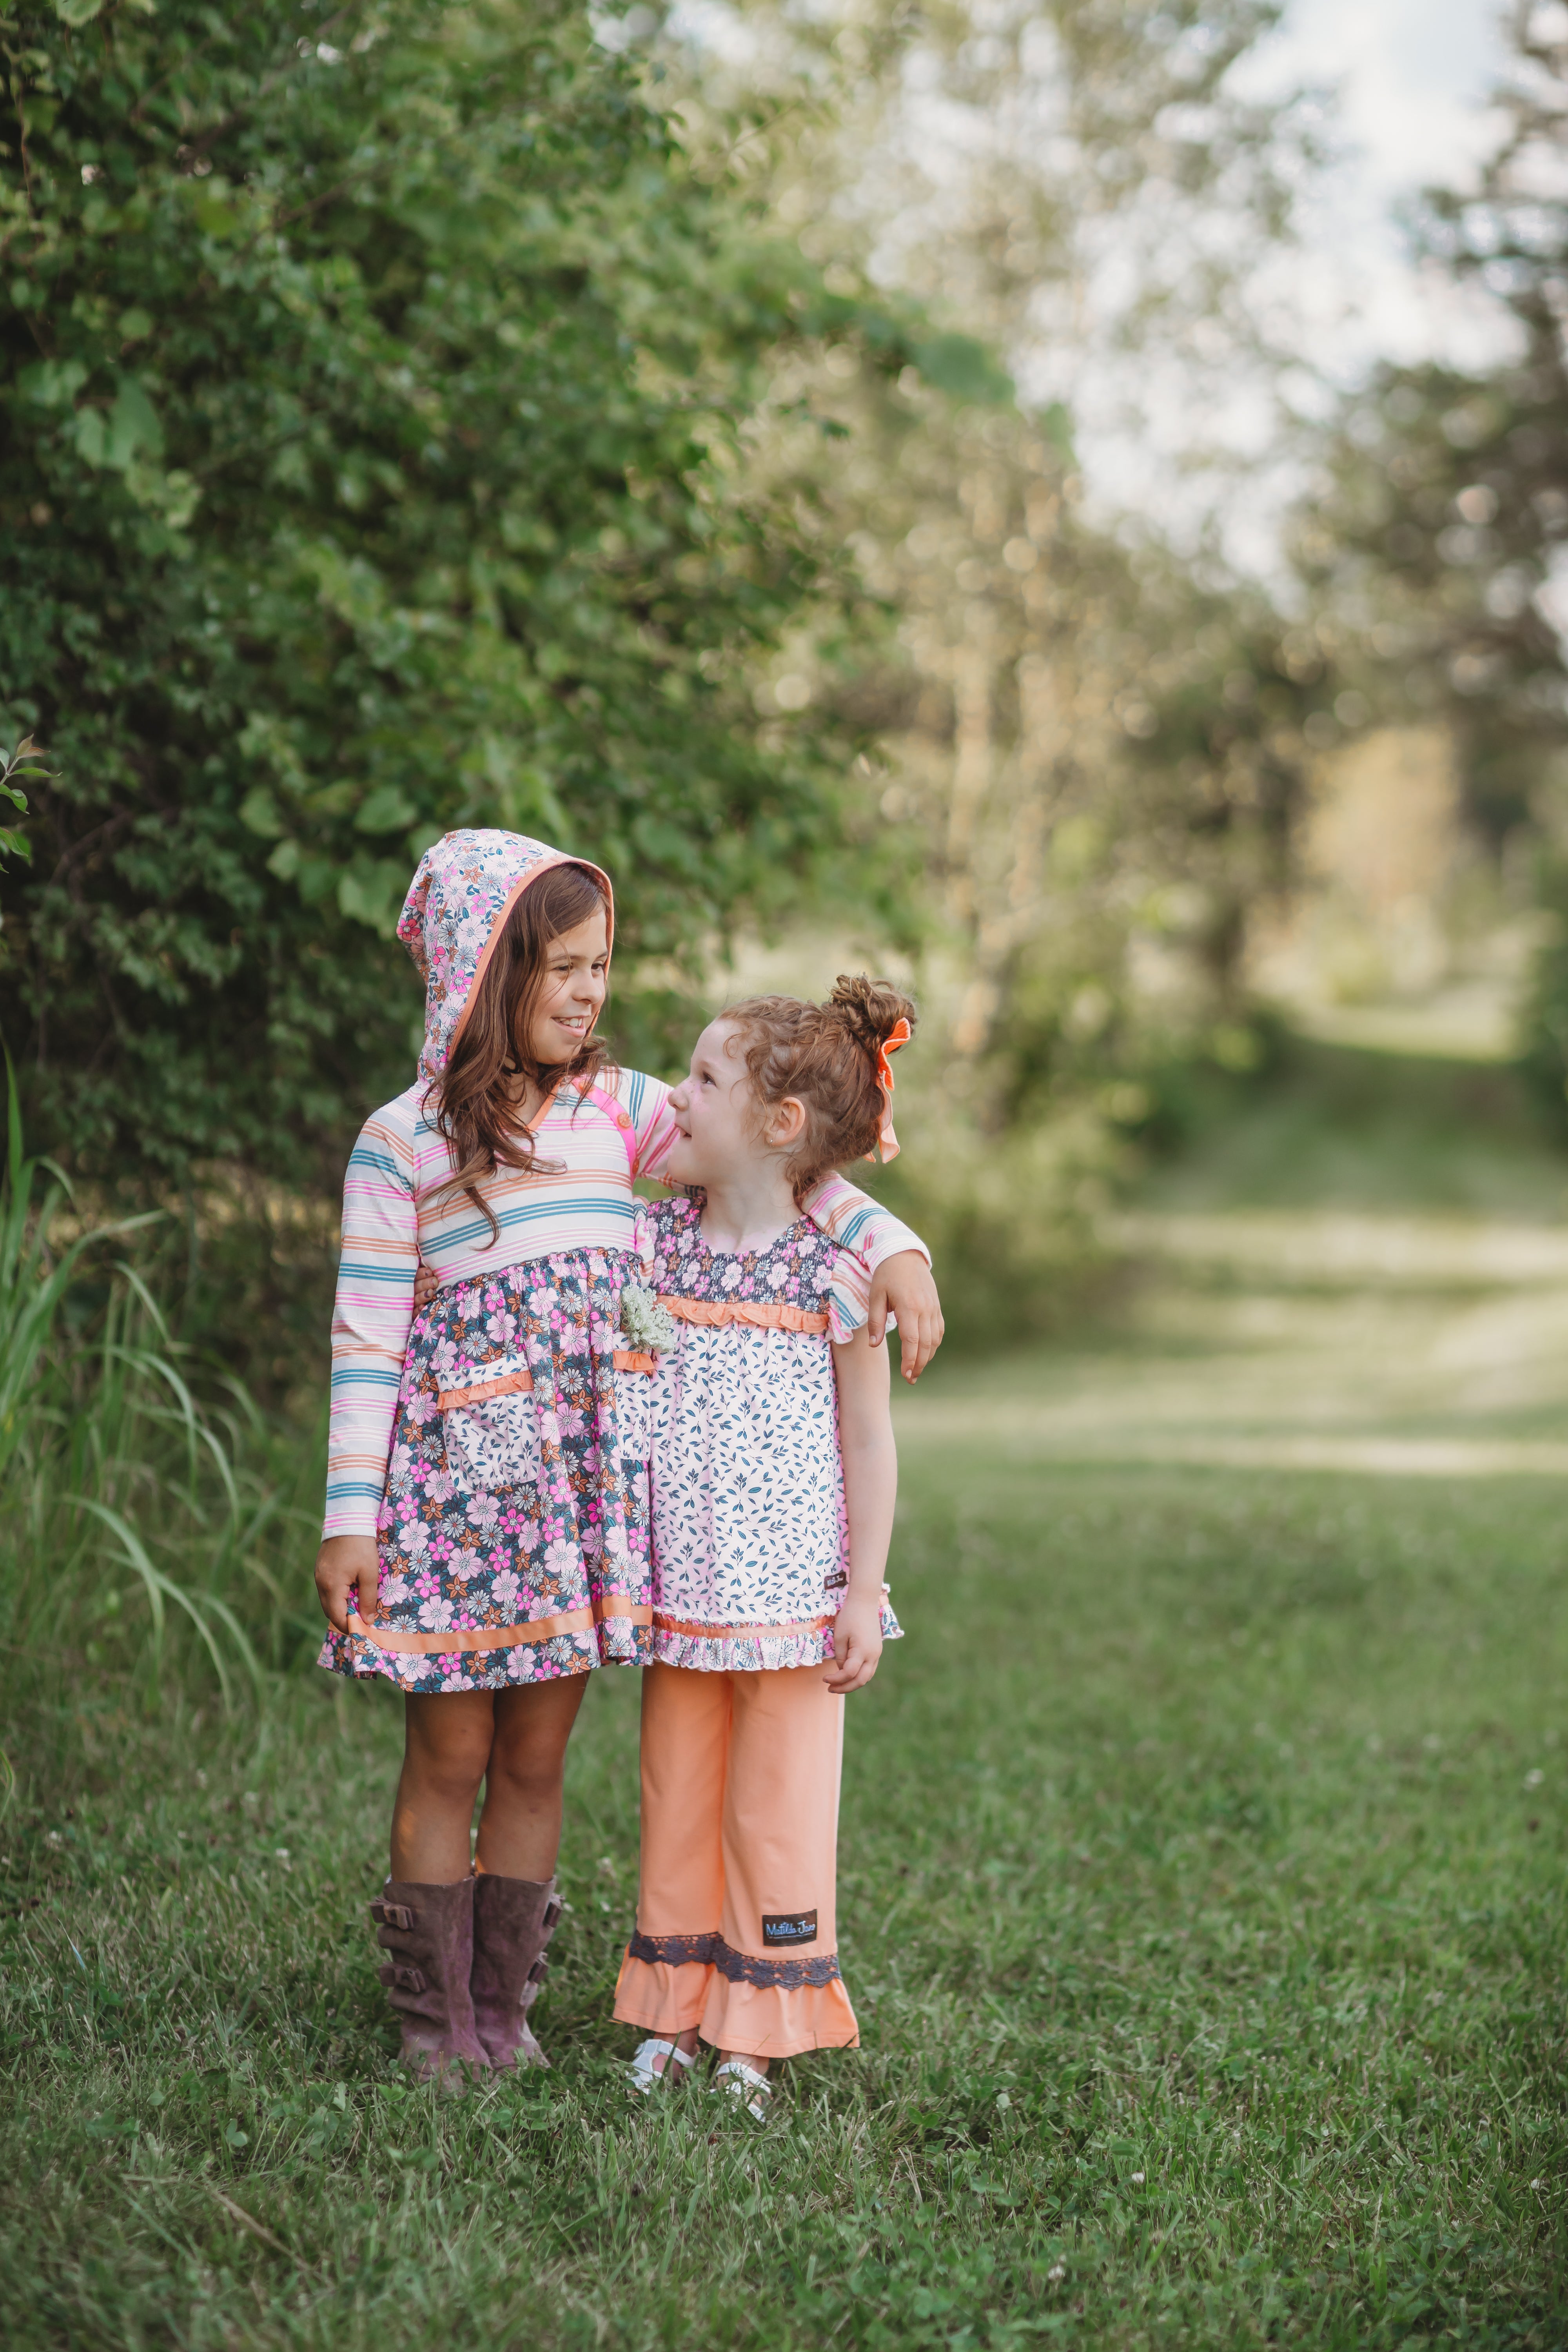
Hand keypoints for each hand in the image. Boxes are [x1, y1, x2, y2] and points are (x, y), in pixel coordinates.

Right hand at [314, 1535, 379, 1634]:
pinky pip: (326, 1589)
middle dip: (345, 1618)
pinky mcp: (320, 1568)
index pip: (337, 1617)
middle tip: (362, 1619)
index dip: (349, 1626)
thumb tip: (367, 1621)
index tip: (364, 1629)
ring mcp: (318, 1575)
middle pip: (330, 1611)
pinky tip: (351, 1591)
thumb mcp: (370, 1573)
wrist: (349, 1519)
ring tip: (358, 1604)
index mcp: (332, 1586)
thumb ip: (368, 1599)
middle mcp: (320, 1583)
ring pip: (327, 1601)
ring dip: (341, 1607)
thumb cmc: (362, 1546)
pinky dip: (337, 1595)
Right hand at [413, 1259, 438, 1313]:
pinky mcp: (411, 1312)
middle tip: (434, 1281)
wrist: (424, 1294)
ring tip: (431, 1292)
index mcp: (412, 1276)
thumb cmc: (430, 1275)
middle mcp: (410, 1288)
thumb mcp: (423, 1265)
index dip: (421, 1273)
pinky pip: (413, 1312)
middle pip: (415, 1286)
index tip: (430, 1271)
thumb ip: (422, 1258)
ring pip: (415, 1299)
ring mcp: (410, 1300)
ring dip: (422, 1296)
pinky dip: (418, 1310)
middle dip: (424, 1284)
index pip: (415, 1274)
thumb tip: (428, 1241)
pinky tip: (423, 1307)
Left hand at [824, 1593, 882, 1693]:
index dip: (836, 1679)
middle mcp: (873, 1655)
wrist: (864, 1602)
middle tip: (830, 1689)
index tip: (824, 1679)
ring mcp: (877, 1653)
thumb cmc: (849, 1616)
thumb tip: (841, 1669)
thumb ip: (840, 1656)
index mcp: (863, 1651)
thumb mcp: (839, 1636)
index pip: (849, 1673)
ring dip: (853, 1683)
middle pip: (861, 1680)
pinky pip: (869, 1669)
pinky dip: (859, 1675)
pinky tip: (848, 1674)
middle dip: (845, 1687)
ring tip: (838, 1685)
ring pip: (867, 1676)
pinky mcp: (876, 1650)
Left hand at [867, 1249, 943, 1381]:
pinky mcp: (936, 1306)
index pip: (912, 1340)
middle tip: (911, 1378)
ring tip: (917, 1369)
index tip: (906, 1374)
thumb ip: (876, 1321)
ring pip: (935, 1339)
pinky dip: (934, 1344)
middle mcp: (925, 1309)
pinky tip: (926, 1352)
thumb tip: (874, 1345)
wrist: (904, 1254)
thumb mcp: (876, 1295)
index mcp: (909, 1307)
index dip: (910, 1360)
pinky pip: (939, 1330)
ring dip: (928, 1357)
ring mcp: (933, 1307)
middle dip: (919, 1364)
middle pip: (926, 1344)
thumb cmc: (886, 1274)